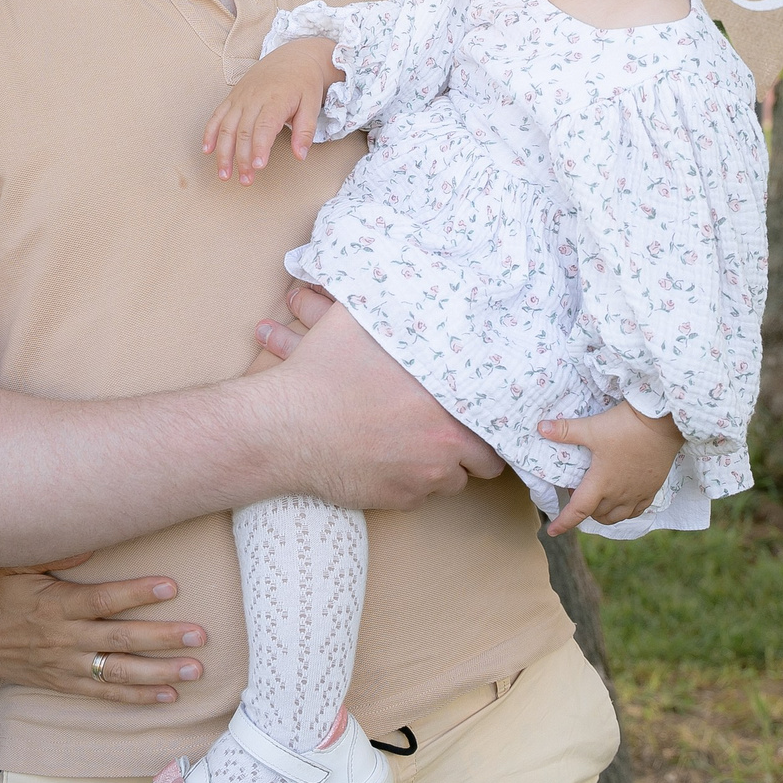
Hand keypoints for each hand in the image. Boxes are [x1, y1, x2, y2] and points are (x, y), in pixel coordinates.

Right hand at [0, 557, 206, 703]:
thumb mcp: (14, 565)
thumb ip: (54, 554)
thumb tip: (92, 541)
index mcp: (57, 605)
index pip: (104, 600)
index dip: (138, 593)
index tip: (172, 586)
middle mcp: (66, 638)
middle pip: (121, 639)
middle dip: (163, 638)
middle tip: (200, 635)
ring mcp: (68, 665)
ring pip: (119, 671)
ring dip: (160, 672)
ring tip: (195, 669)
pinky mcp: (66, 684)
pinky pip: (106, 694)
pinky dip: (137, 697)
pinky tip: (169, 696)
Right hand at [203, 38, 342, 183]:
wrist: (294, 56)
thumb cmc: (304, 83)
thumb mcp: (312, 104)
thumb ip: (305, 130)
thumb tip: (300, 155)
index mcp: (275, 99)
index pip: (264, 127)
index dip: (259, 148)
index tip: (258, 167)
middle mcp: (254, 98)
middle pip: (243, 131)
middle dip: (242, 158)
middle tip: (246, 180)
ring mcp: (241, 97)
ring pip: (227, 126)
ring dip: (223, 152)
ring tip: (224, 174)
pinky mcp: (233, 96)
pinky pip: (217, 115)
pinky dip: (210, 132)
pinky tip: (207, 150)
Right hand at [253, 285, 505, 507]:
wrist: (285, 428)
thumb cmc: (323, 374)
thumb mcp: (358, 320)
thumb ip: (397, 306)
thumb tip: (416, 282)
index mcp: (447, 396)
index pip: (498, 416)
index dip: (494, 414)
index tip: (486, 410)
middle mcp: (445, 442)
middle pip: (487, 460)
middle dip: (476, 449)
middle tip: (459, 434)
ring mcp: (423, 477)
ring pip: (454, 481)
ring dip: (444, 466)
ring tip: (424, 447)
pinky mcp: (400, 501)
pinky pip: (422, 496)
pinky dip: (414, 483)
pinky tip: (393, 462)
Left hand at [539, 403, 683, 534]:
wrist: (663, 425)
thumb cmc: (626, 427)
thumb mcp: (592, 428)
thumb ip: (565, 430)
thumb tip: (540, 427)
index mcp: (600, 483)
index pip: (577, 511)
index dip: (563, 523)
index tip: (551, 531)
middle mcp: (618, 495)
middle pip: (595, 514)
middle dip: (582, 509)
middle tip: (576, 489)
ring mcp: (637, 494)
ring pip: (615, 516)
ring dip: (602, 513)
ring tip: (596, 498)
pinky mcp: (652, 489)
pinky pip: (636, 511)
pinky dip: (624, 511)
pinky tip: (621, 500)